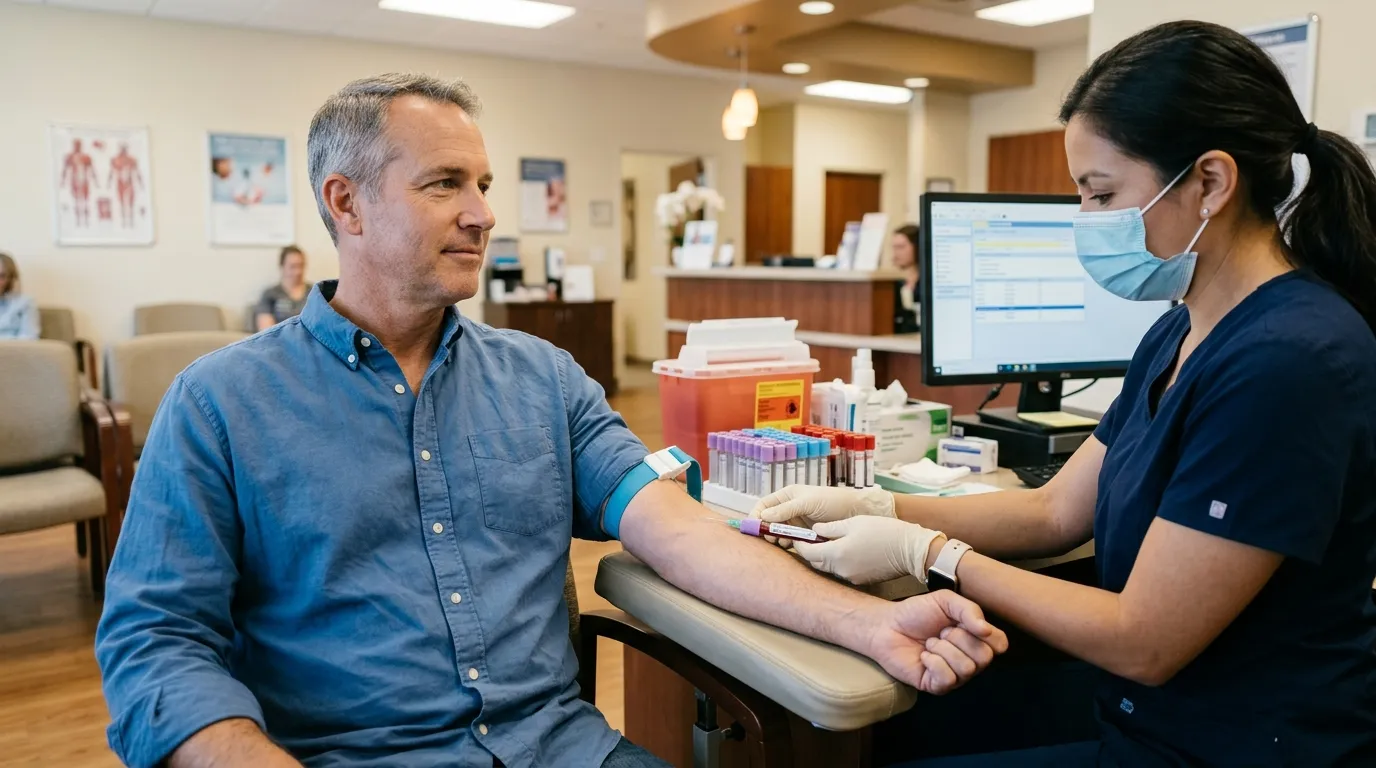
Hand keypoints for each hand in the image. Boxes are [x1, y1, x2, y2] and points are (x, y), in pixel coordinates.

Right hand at [751, 486, 894, 547]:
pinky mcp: (804, 535)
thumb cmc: (833, 501)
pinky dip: (786, 544)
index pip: (764, 505)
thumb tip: (763, 516)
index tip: (754, 527)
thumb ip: (786, 509)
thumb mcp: (808, 502)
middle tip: (770, 537)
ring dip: (776, 538)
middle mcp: (789, 509)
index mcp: (787, 496)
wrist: (856, 512)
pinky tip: (790, 546)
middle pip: (768, 520)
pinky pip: (789, 540)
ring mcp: (796, 522)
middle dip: (765, 529)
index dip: (756, 515)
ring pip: (777, 532)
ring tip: (781, 542)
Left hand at [792, 516, 942, 584]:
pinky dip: (840, 562)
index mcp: (836, 553)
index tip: (796, 535)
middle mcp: (840, 569)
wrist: (911, 550)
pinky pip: (843, 571)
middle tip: (810, 537)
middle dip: (811, 550)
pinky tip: (848, 551)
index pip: (807, 552)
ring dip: (825, 556)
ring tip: (829, 542)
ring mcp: (851, 577)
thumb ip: (830, 527)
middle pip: (816, 561)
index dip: (799, 543)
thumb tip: (815, 529)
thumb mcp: (854, 522)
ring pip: (829, 567)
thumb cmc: (884, 531)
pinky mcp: (861, 580)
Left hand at [864, 591, 1008, 694]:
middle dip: (959, 639)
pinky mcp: (937, 686)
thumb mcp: (945, 601)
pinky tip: (924, 656)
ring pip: (967, 668)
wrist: (887, 625)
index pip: (1000, 644)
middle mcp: (969, 659)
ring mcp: (955, 674)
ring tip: (930, 643)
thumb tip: (986, 629)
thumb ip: (969, 610)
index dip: (987, 634)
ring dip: (943, 649)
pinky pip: (948, 679)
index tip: (964, 623)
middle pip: (984, 657)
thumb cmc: (917, 613)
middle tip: (941, 632)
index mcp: (975, 638)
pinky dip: (934, 662)